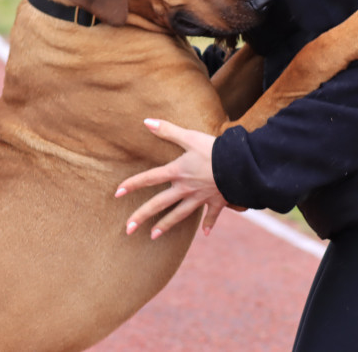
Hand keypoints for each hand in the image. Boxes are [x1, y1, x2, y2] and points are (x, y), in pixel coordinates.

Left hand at [116, 118, 229, 238]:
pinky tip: (205, 234)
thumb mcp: (189, 136)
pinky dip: (209, 224)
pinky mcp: (217, 201)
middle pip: (159, 204)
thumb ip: (167, 130)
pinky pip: (211, 215)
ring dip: (166, 225)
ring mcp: (200, 197)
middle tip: (128, 229)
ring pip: (180, 215)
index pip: (149, 178)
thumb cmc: (214, 150)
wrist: (240, 166)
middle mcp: (185, 188)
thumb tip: (146, 121)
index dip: (132, 184)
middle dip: (142, 216)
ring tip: (154, 236)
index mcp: (177, 172)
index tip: (117, 193)